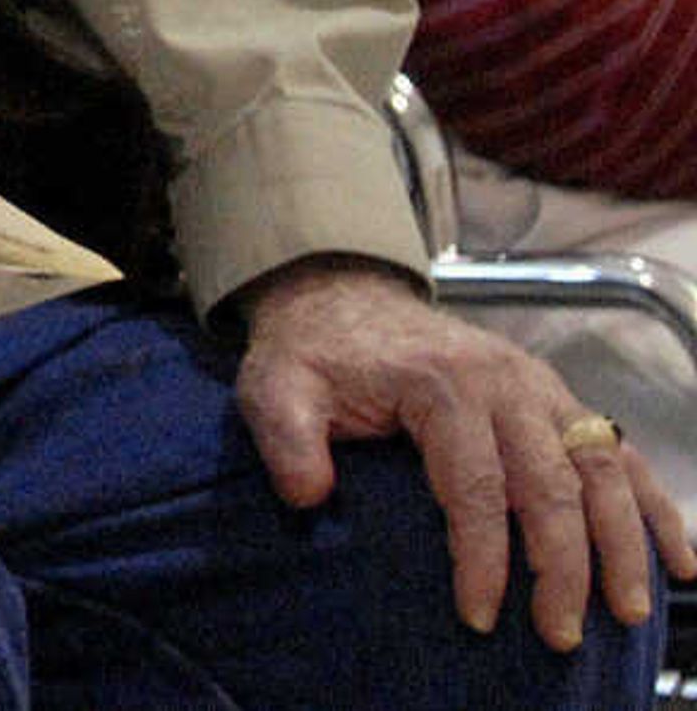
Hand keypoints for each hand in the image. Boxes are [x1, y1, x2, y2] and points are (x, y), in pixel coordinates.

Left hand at [235, 256, 695, 648]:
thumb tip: (309, 495)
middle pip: (552, 484)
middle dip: (562, 566)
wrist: (341, 298)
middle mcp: (507, 384)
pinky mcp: (560, 402)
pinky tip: (680, 562)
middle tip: (560, 633)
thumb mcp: (275, 384)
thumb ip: (284, 435)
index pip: (476, 485)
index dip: (481, 555)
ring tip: (627, 611)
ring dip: (622, 543)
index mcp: (443, 384)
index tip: (478, 616)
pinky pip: (623, 454)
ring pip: (603, 469)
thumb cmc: (315, 354)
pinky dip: (657, 507)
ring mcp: (542, 390)